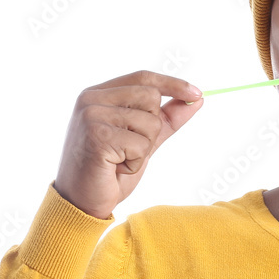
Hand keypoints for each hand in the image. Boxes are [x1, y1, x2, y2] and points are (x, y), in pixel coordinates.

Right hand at [54, 70, 203, 218]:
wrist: (82, 201)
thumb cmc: (110, 170)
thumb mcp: (144, 139)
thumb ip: (167, 118)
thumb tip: (196, 98)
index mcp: (99, 94)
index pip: (143, 77)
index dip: (172, 84)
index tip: (197, 93)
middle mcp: (91, 99)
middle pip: (150, 97)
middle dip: (152, 128)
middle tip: (129, 148)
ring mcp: (92, 116)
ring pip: (149, 122)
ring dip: (143, 149)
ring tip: (119, 160)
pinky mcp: (97, 136)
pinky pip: (141, 145)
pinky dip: (135, 163)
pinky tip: (115, 168)